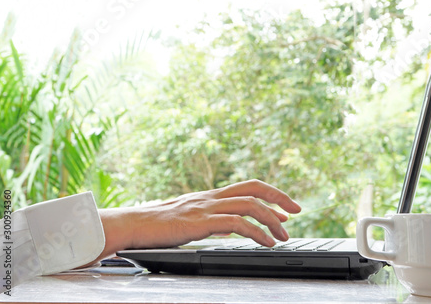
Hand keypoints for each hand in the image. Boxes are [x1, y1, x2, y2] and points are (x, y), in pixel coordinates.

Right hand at [96, 179, 300, 260]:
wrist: (134, 225)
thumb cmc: (158, 225)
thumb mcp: (189, 219)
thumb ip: (210, 220)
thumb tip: (228, 228)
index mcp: (210, 196)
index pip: (247, 186)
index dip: (270, 193)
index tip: (285, 207)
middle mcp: (212, 197)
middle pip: (254, 188)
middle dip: (279, 197)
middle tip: (296, 211)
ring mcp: (207, 207)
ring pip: (250, 205)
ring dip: (272, 220)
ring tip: (283, 235)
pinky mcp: (201, 222)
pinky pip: (237, 224)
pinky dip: (257, 233)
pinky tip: (266, 243)